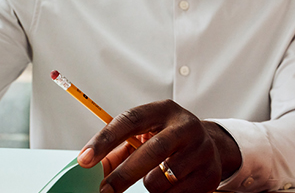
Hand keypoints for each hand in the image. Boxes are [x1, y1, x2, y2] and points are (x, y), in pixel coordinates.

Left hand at [77, 99, 241, 192]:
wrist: (210, 147)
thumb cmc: (167, 141)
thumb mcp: (144, 135)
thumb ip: (116, 149)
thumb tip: (87, 167)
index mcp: (164, 111)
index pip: (131, 119)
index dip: (105, 140)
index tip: (84, 160)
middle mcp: (187, 126)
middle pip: (152, 151)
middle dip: (124, 175)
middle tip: (105, 190)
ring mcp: (202, 149)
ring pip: (162, 179)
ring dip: (149, 186)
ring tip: (154, 179)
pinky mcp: (210, 173)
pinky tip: (170, 186)